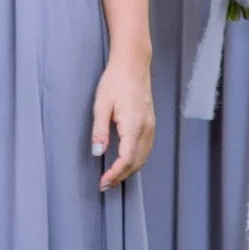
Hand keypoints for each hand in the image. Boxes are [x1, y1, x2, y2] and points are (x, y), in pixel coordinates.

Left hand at [92, 50, 155, 188]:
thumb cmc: (116, 81)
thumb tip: (97, 153)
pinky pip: (147, 147)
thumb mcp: (101, 105)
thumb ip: (100, 131)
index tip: (103, 182)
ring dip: (130, 170)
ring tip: (114, 177)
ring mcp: (151, 125)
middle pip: (137, 161)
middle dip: (121, 176)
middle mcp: (146, 128)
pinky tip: (127, 161)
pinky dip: (137, 160)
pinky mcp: (150, 121)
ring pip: (144, 156)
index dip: (115, 174)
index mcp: (134, 125)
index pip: (127, 159)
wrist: (133, 63)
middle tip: (105, 185)